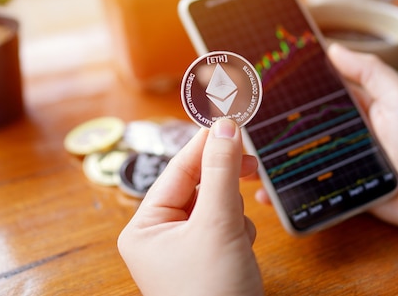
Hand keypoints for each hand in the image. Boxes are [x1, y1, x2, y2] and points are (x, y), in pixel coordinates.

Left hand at [118, 118, 264, 295]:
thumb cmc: (213, 294)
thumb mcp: (217, 225)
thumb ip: (222, 172)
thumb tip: (226, 126)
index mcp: (144, 226)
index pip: (178, 171)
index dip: (206, 144)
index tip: (232, 120)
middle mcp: (160, 235)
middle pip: (197, 185)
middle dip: (224, 181)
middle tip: (252, 162)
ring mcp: (185, 248)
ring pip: (215, 204)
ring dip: (233, 210)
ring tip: (239, 233)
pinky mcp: (208, 257)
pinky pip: (225, 225)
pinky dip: (239, 229)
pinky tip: (242, 249)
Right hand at [256, 43, 397, 235]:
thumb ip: (369, 71)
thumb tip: (332, 47)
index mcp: (354, 105)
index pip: (313, 91)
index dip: (287, 85)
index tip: (256, 78)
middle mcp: (340, 132)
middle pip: (297, 126)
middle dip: (267, 125)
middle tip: (235, 122)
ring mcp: (337, 162)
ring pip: (295, 158)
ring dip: (269, 160)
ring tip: (241, 158)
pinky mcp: (338, 190)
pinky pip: (307, 189)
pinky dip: (285, 193)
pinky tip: (262, 193)